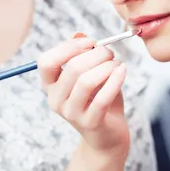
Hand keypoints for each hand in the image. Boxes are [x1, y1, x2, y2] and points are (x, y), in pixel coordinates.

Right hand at [37, 33, 129, 154]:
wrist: (109, 135)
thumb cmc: (98, 99)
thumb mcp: (89, 74)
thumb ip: (82, 54)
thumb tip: (79, 35)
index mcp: (50, 86)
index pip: (46, 62)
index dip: (67, 47)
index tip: (90, 42)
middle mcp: (56, 100)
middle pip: (71, 69)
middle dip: (95, 55)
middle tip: (110, 52)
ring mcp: (71, 114)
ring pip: (86, 82)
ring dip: (106, 66)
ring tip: (117, 63)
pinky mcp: (90, 123)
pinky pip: (102, 98)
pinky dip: (115, 80)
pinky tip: (123, 71)